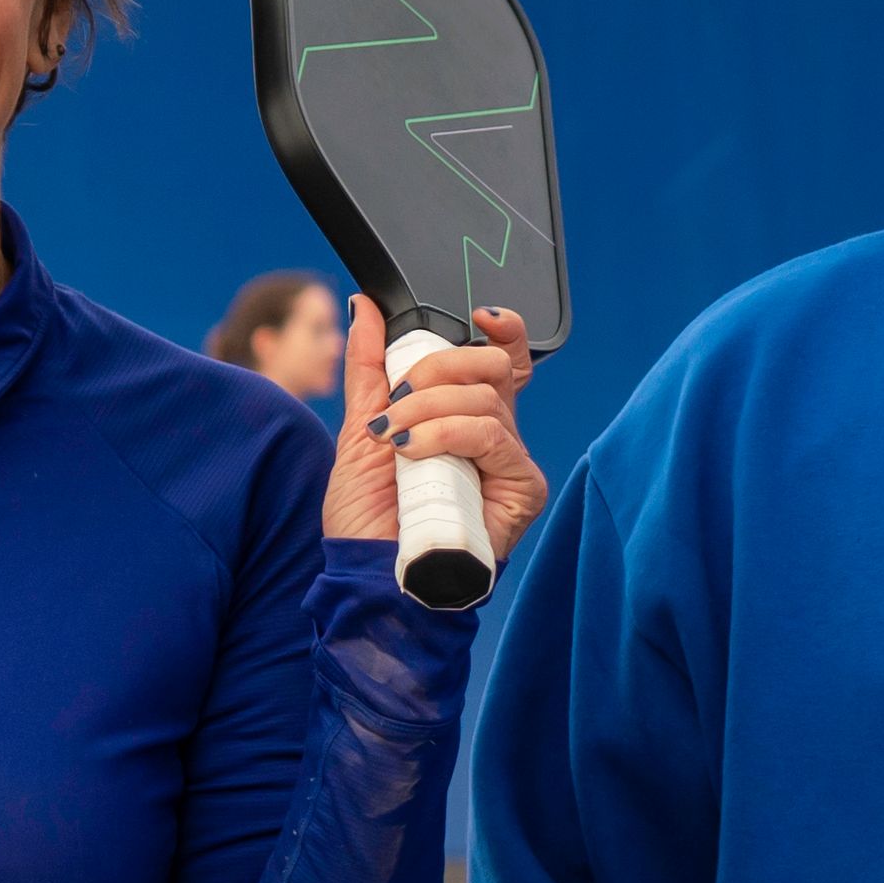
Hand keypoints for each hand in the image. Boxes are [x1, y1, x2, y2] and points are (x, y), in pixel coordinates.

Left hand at [321, 299, 550, 561]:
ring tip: (393, 440)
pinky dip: (448, 434)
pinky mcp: (522, 489)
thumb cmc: (367, 518)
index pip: (501, 360)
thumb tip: (366, 307)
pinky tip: (414, 454)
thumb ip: (369, 366)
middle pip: (492, 367)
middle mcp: (494, 436)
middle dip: (437, 369)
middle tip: (396, 402)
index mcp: (465, 416)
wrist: (367, 575)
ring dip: (428, 408)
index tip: (478, 316)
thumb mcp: (360, 427)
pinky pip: (493, 437)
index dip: (501, 331)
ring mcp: (510, 462)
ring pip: (486, 398)